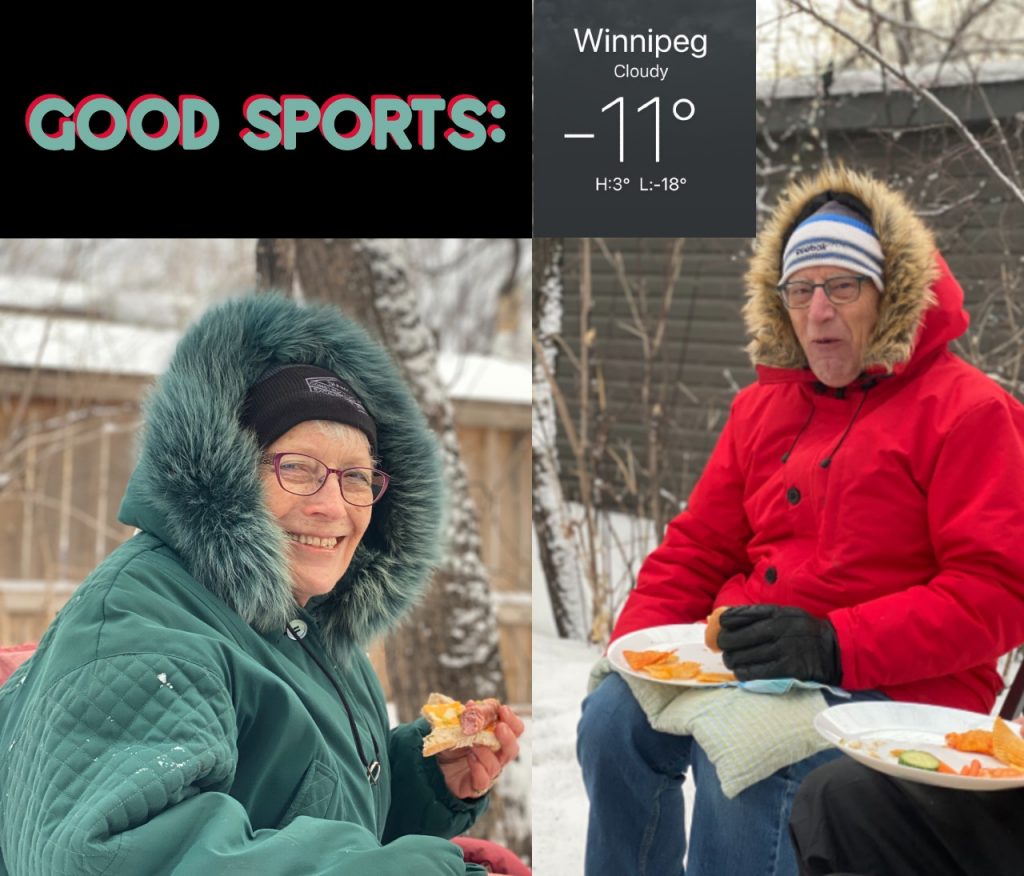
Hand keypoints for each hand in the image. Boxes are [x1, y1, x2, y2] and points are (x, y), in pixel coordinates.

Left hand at [437, 705, 524, 798]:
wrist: (436, 764)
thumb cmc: (452, 742)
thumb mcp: (459, 724)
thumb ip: (469, 714)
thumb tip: (473, 704)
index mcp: (497, 738)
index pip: (515, 730)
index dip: (512, 720)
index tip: (503, 710)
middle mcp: (496, 756)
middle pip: (512, 750)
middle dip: (508, 738)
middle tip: (499, 727)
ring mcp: (487, 772)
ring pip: (496, 765)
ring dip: (486, 752)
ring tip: (474, 744)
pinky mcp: (475, 786)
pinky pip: (483, 780)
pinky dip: (478, 769)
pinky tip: (470, 758)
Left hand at [717, 604, 841, 684]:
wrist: (834, 648)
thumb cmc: (804, 630)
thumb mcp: (785, 613)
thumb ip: (761, 615)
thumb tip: (728, 618)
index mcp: (774, 613)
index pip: (737, 616)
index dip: (723, 623)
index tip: (720, 627)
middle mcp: (776, 629)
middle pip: (734, 638)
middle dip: (724, 645)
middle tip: (724, 649)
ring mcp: (782, 649)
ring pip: (741, 657)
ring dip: (732, 661)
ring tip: (733, 661)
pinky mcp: (788, 668)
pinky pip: (755, 672)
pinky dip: (743, 673)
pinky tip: (742, 672)